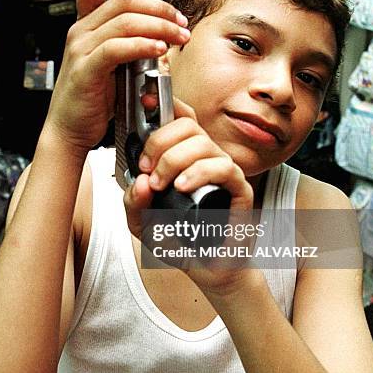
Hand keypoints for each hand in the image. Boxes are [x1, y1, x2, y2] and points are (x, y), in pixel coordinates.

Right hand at [43, 0, 189, 153]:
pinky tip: (159, 49)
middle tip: (181, 22)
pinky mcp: (85, 70)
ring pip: (125, 21)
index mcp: (85, 27)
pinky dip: (142, 45)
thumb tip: (163, 34)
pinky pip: (117, 48)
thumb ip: (131, 46)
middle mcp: (80, 32)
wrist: (70, 130)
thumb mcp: (113, 66)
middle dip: (160, 7)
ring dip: (160, 26)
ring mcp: (81, 50)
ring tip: (179, 37)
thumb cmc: (94, 99)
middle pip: (123, 1)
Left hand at [123, 97, 257, 296]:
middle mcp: (206, 158)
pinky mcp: (239, 189)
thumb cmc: (180, 240)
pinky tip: (182, 186)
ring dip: (174, 159)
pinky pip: (223, 168)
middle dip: (159, 142)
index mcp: (185, 156)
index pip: (181, 119)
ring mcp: (223, 172)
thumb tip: (140, 182)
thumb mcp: (143, 223)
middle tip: (147, 169)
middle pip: (187, 126)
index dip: (165, 106)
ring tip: (161, 184)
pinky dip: (199, 172)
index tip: (146, 103)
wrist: (206, 269)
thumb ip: (133, 203)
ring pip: (203, 143)